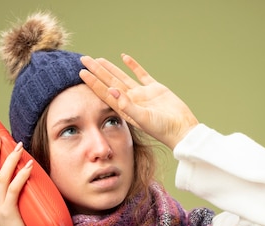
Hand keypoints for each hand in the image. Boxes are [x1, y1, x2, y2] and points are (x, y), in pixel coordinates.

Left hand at [79, 54, 198, 149]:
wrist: (182, 129)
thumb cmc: (162, 129)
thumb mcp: (143, 118)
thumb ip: (127, 105)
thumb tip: (111, 90)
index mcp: (125, 108)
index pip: (105, 93)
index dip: (93, 82)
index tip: (82, 72)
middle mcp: (131, 101)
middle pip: (110, 82)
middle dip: (97, 71)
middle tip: (84, 60)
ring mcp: (142, 94)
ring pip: (122, 77)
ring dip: (110, 68)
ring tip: (98, 59)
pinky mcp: (155, 89)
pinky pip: (141, 75)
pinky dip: (133, 66)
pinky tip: (124, 58)